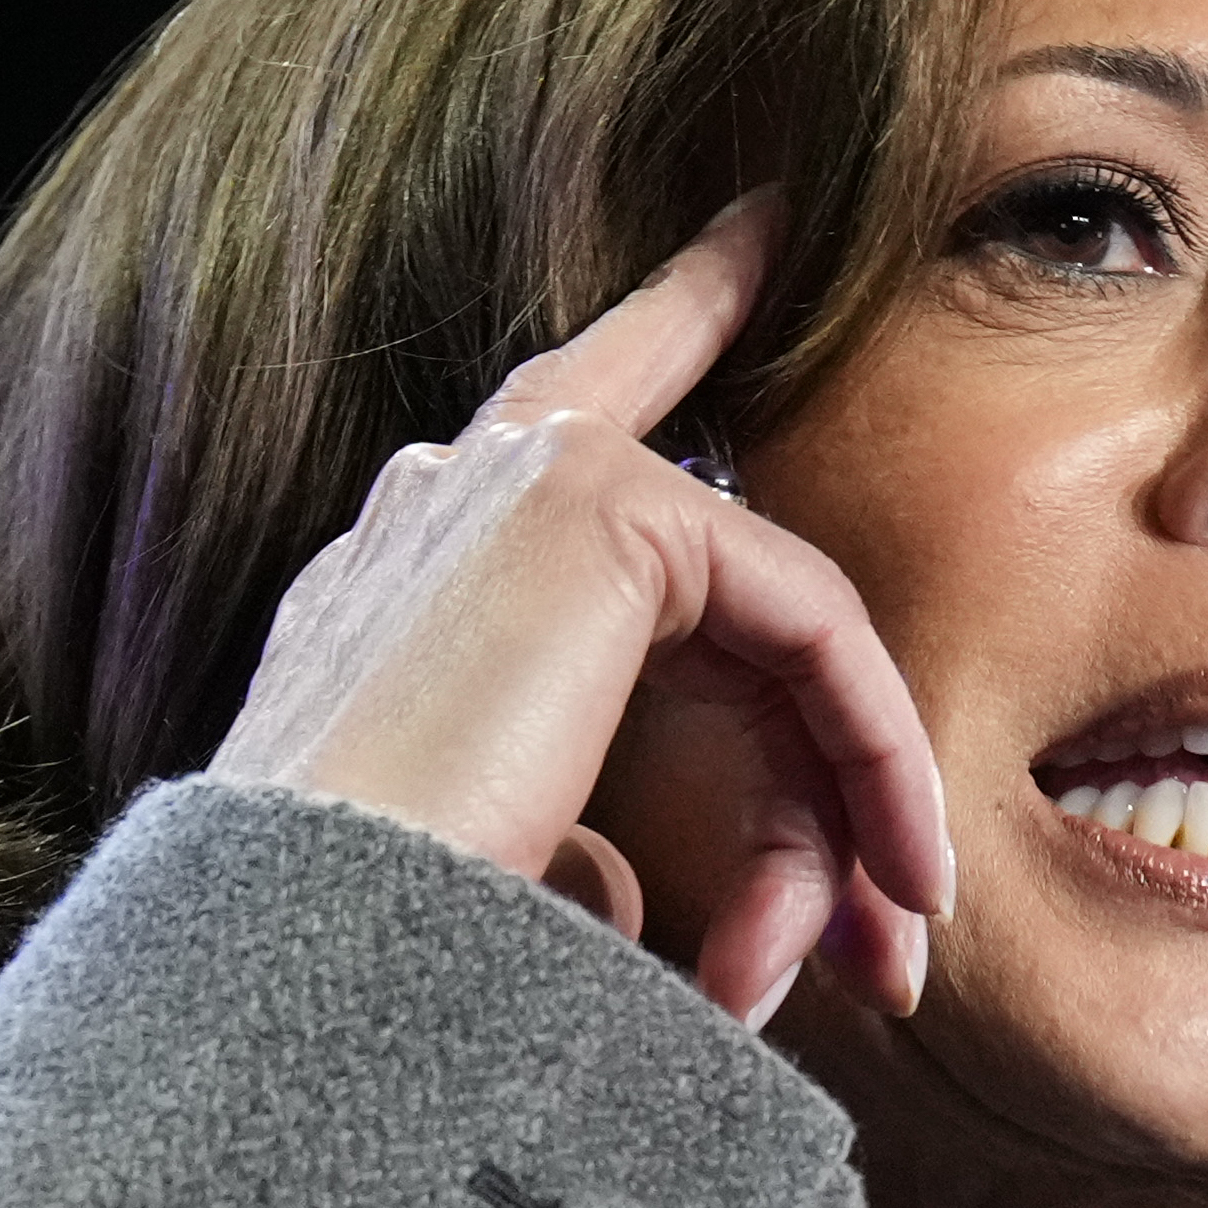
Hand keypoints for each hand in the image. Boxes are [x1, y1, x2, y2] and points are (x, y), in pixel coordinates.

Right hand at [206, 192, 953, 1021]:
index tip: (757, 236)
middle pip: (708, 563)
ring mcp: (497, 483)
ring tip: (894, 956)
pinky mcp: (584, 499)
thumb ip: (596, 851)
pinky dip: (867, 751)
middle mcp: (433, 510)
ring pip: (772, 619)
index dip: (678, 320)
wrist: (297, 971)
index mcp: (390, 594)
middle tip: (910, 922)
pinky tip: (900, 871)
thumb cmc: (383, 970)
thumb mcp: (511, 894)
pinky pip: (804, 617)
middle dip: (838, 753)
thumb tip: (665, 898)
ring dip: (846, 802)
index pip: (565, 438)